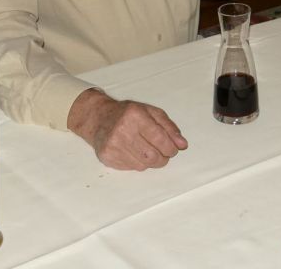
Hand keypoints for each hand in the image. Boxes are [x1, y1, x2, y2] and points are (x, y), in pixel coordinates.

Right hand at [67, 89, 187, 169]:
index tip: (173, 149)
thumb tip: (182, 145)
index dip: (171, 148)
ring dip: (151, 161)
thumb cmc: (127, 114)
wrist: (98, 118)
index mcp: (135, 115)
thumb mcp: (150, 112)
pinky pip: (131, 168)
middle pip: (152, 156)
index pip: (159, 138)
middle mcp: (122, 130)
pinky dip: (138, 163)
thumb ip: (169, 127)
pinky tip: (134, 152)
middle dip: (163, 158)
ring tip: (149, 151)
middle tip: (164, 153)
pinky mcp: (107, 157)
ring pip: (143, 165)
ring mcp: (113, 145)